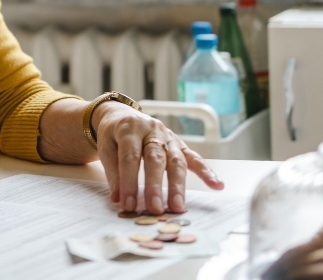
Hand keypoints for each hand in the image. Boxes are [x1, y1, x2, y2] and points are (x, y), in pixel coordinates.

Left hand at [93, 102, 224, 214]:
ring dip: (178, 185)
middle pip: (156, 158)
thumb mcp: (106, 147)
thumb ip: (113, 172)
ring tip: (178, 207)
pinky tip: (217, 185)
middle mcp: (152, 130)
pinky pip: (194, 158)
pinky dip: (206, 172)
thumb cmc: (114, 135)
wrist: (123, 115)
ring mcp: (168, 137)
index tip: (127, 204)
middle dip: (155, 185)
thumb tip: (118, 200)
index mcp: (129, 129)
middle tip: (155, 208)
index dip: (129, 181)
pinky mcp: (180, 144)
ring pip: (176, 160)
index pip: (130, 157)